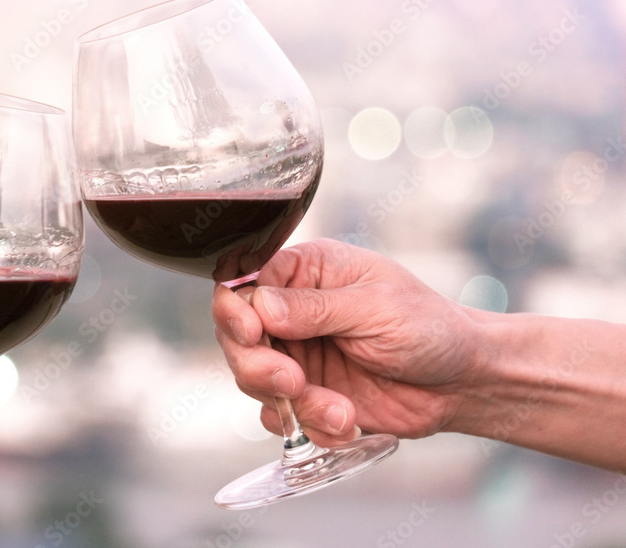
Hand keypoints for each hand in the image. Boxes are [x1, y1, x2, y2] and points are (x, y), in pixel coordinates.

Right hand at [213, 238, 482, 445]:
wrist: (463, 383)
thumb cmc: (429, 327)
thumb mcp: (375, 307)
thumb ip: (315, 308)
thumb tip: (259, 305)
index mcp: (306, 272)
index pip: (244, 283)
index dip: (236, 310)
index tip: (253, 333)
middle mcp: (292, 312)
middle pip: (236, 336)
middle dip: (258, 365)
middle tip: (292, 382)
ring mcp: (296, 355)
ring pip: (254, 380)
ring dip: (293, 403)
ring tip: (339, 410)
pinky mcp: (306, 395)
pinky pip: (280, 416)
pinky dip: (309, 426)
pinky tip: (346, 423)